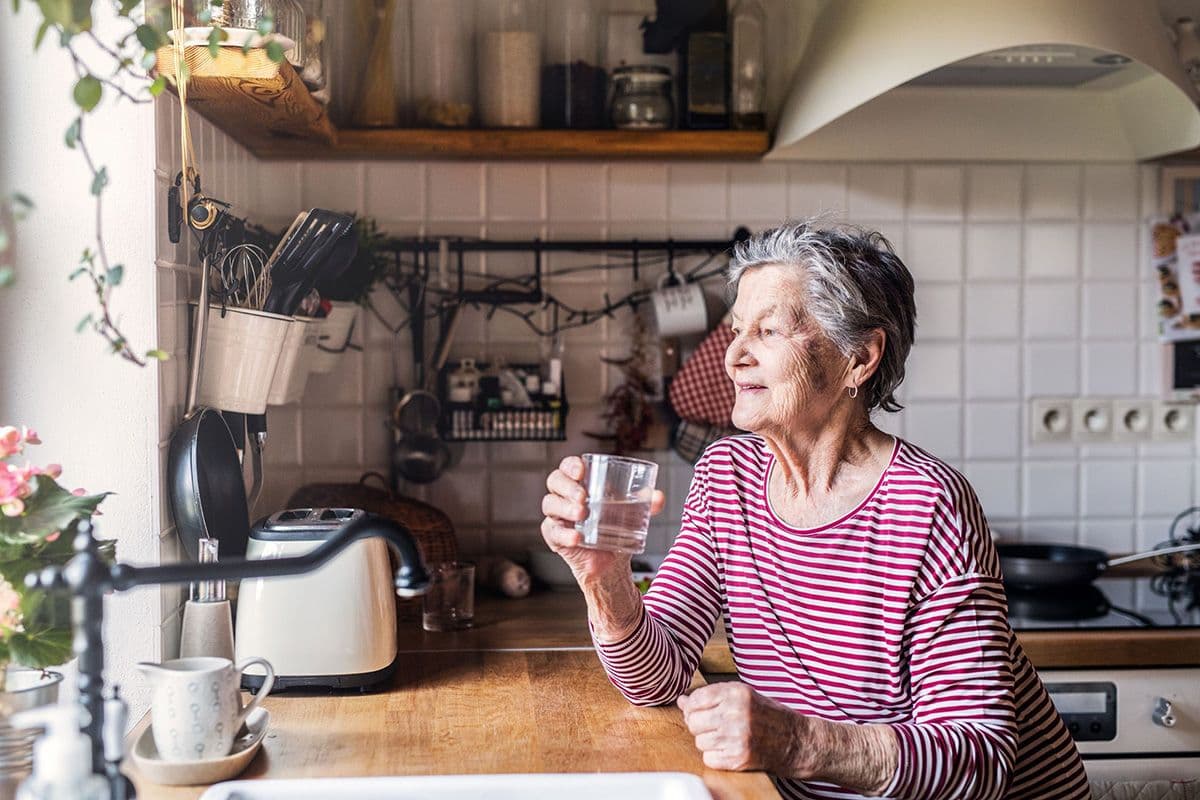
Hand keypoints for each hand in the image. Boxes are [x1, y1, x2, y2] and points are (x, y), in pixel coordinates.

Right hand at [540, 455, 664, 585]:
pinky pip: (553, 532)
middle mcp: (565, 496)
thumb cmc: (617, 528)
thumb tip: (658, 496)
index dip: (571, 465)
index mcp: (581, 483)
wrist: (612, 561)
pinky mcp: (555, 537)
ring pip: (550, 503)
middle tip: (583, 497)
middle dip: (568, 486)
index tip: (582, 471)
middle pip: (555, 481)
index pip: (568, 466)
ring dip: (565, 508)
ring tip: (582, 514)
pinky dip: (565, 534)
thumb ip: (646, 503)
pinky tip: (577, 537)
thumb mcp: (633, 513)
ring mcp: (557, 516)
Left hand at [676, 682, 811, 773]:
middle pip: (693, 722)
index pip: (696, 699)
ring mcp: (737, 737)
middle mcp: (736, 713)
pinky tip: (730, 749)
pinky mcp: (739, 758)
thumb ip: (712, 696)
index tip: (700, 711)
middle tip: (714, 726)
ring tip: (726, 737)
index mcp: (736, 693)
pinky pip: (708, 758)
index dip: (693, 707)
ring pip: (699, 741)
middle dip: (699, 725)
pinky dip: (715, 757)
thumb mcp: (742, 696)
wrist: (795, 741)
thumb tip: (682, 701)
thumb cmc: (768, 716)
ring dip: (708, 742)